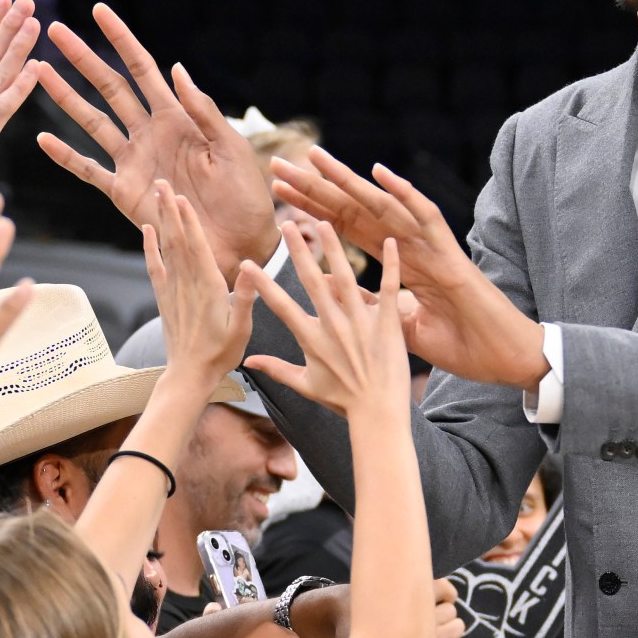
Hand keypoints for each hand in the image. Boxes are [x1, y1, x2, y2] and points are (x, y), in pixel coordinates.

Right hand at [35, 3, 276, 269]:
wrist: (238, 243)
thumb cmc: (244, 195)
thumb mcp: (231, 147)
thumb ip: (203, 111)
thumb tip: (176, 69)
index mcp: (177, 118)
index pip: (142, 69)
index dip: (121, 39)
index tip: (99, 11)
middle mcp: (149, 134)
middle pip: (108, 88)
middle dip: (82, 58)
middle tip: (54, 30)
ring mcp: (133, 162)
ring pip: (92, 121)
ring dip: (65, 97)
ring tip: (39, 72)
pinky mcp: (124, 193)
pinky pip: (89, 171)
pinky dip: (66, 156)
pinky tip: (44, 139)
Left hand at [142, 180, 255, 396]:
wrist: (189, 375)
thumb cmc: (220, 354)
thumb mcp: (241, 328)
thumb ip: (245, 297)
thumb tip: (252, 268)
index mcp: (209, 288)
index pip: (198, 247)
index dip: (189, 221)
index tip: (182, 197)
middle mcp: (188, 284)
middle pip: (178, 239)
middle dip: (171, 209)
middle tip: (162, 182)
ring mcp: (173, 290)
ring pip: (166, 248)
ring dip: (162, 219)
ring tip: (157, 195)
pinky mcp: (164, 298)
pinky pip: (155, 267)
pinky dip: (150, 247)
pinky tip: (148, 230)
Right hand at [241, 214, 411, 422]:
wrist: (378, 414)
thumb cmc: (342, 402)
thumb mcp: (305, 386)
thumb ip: (276, 369)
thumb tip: (249, 362)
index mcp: (311, 339)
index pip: (281, 306)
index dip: (262, 284)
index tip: (246, 263)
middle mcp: (333, 327)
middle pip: (311, 281)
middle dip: (297, 251)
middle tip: (286, 224)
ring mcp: (360, 324)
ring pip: (345, 277)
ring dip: (335, 247)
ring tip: (324, 222)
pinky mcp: (386, 325)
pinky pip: (388, 289)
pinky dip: (391, 265)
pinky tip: (390, 240)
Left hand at [271, 148, 546, 392]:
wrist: (501, 356)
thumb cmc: (460, 342)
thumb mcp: (399, 325)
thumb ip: (371, 306)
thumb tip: (338, 298)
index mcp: (396, 262)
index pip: (347, 230)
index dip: (314, 210)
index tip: (281, 194)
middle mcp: (410, 247)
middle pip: (355, 210)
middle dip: (317, 187)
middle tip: (281, 165)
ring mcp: (430, 247)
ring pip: (383, 206)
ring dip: (349, 180)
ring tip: (316, 158)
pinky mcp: (451, 255)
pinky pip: (426, 218)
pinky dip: (405, 195)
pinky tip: (381, 173)